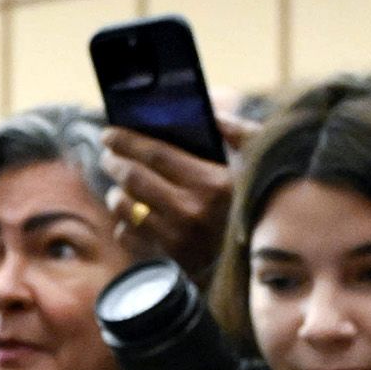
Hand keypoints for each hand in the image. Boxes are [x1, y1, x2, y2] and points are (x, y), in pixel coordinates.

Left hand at [104, 120, 244, 274]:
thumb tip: (210, 112)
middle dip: (114, 163)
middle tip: (108, 156)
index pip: (156, 153)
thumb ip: (237, 132)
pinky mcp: (171, 257)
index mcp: (213, 181)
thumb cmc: (256, 202)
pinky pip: (130, 235)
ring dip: (116, 193)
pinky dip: (124, 223)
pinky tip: (130, 215)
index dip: (127, 141)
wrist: (261, 256)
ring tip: (118, 185)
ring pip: (127, 208)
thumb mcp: (256, 163)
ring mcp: (180, 236)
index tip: (110, 133)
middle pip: (135, 178)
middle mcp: (193, 209)